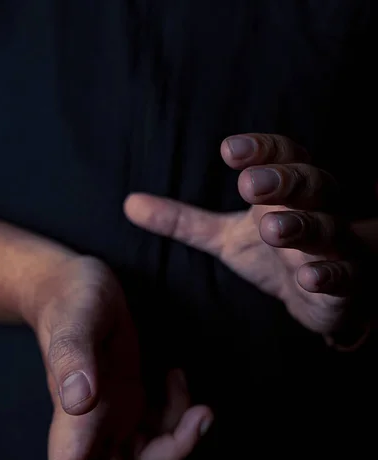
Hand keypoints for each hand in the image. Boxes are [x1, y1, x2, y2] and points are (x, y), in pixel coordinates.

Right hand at [33, 256, 212, 459]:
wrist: (83, 283)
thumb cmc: (71, 298)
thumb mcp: (74, 321)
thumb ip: (73, 359)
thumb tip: (78, 401)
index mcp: (71, 417)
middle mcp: (94, 425)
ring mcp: (116, 415)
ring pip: (150, 458)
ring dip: (182, 445)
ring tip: (204, 413)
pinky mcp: (135, 401)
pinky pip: (163, 425)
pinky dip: (180, 412)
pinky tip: (177, 377)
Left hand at [124, 134, 372, 341]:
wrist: (322, 296)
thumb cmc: (276, 256)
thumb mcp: (225, 237)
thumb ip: (184, 222)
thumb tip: (130, 204)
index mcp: (288, 192)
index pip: (283, 157)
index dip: (261, 150)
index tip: (229, 150)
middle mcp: (316, 211)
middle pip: (310, 183)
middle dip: (283, 181)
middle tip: (249, 185)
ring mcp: (334, 247)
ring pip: (327, 228)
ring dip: (302, 225)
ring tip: (271, 228)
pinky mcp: (344, 283)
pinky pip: (342, 274)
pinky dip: (329, 274)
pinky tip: (309, 278)